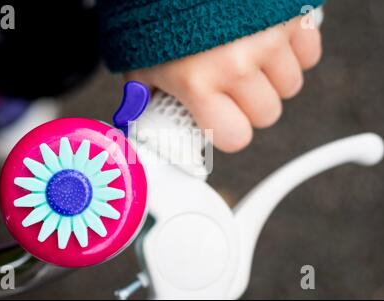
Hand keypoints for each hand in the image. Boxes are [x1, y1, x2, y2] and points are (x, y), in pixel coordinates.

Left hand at [125, 14, 321, 151]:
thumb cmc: (160, 12)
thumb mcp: (142, 59)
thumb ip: (148, 94)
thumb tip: (146, 118)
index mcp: (198, 84)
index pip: (236, 138)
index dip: (231, 129)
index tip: (224, 118)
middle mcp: (236, 66)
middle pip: (267, 115)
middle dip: (252, 105)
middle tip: (234, 85)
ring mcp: (268, 39)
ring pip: (290, 86)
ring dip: (273, 78)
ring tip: (249, 57)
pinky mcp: (292, 15)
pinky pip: (309, 54)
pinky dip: (294, 52)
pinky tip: (269, 40)